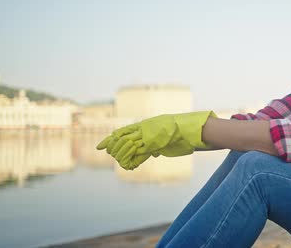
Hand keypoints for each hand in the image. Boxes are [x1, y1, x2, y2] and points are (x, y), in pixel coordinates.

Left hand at [96, 111, 215, 169]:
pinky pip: (138, 153)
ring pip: (127, 144)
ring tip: (118, 159)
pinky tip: (128, 164)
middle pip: (121, 136)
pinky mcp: (153, 144)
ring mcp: (147, 136)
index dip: (112, 138)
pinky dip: (132, 160)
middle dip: (112, 144)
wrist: (189, 129)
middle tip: (104, 149)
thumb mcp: (164, 137)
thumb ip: (156, 145)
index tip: (102, 144)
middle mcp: (144, 129)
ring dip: (121, 153)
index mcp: (145, 126)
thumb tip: (153, 153)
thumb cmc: (179, 133)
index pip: (124, 131)